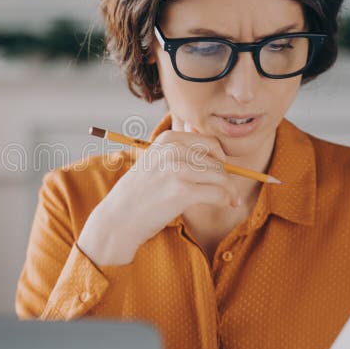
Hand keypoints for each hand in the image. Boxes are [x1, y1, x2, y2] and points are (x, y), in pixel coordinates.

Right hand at [77, 121, 239, 264]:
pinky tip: (225, 205)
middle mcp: (171, 150)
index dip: (221, 159)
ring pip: (221, 177)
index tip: (222, 172)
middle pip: (217, 161)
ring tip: (230, 200)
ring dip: (229, 190)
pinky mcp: (181, 191)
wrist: (119, 218)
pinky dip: (225, 200)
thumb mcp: (154, 160)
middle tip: (228, 191)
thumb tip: (199, 129)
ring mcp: (176, 170)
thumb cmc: (139, 192)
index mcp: (167, 139)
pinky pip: (218, 193)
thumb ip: (176, 146)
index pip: (209, 143)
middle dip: (226, 177)